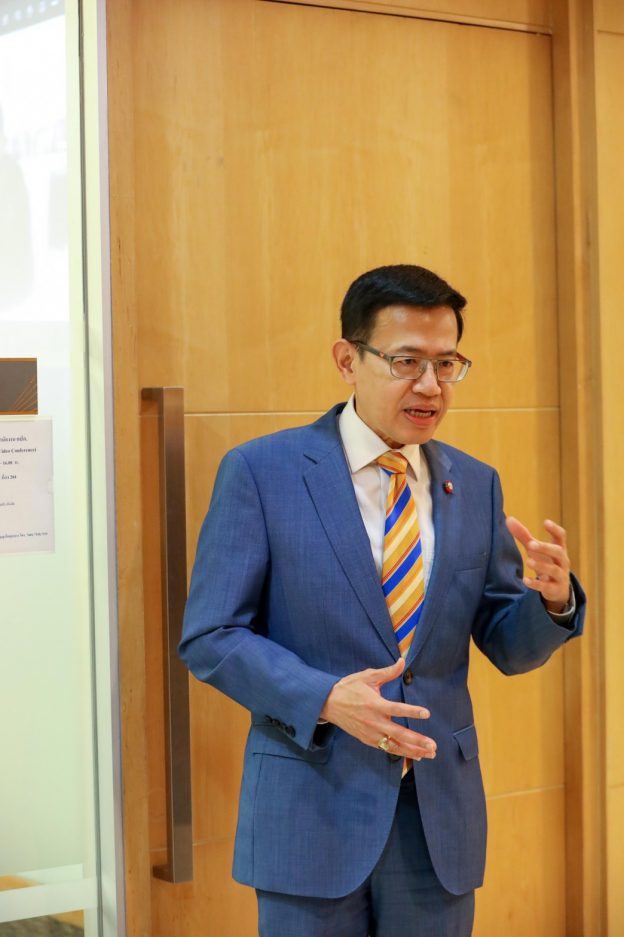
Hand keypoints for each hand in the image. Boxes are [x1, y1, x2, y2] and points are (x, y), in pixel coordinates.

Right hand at [320, 657, 435, 759]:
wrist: (328, 703)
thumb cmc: (349, 688)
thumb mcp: (367, 677)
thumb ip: (387, 672)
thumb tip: (403, 661)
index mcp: (375, 704)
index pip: (396, 709)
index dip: (412, 711)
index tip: (426, 713)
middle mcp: (374, 721)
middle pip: (398, 734)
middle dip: (417, 741)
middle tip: (433, 746)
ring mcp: (370, 733)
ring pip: (394, 745)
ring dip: (413, 751)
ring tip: (429, 754)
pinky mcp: (368, 740)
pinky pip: (387, 748)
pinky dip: (401, 753)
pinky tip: (415, 755)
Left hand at [505, 516, 570, 612]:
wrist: (558, 589)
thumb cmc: (546, 562)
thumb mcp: (536, 549)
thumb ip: (524, 535)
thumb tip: (508, 519)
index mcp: (559, 549)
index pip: (561, 537)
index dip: (555, 529)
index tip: (546, 522)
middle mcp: (562, 561)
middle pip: (558, 552)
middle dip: (545, 548)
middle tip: (530, 545)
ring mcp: (560, 576)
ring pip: (554, 570)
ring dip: (541, 565)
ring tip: (528, 561)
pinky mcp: (555, 589)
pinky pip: (547, 587)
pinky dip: (536, 584)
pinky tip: (525, 580)